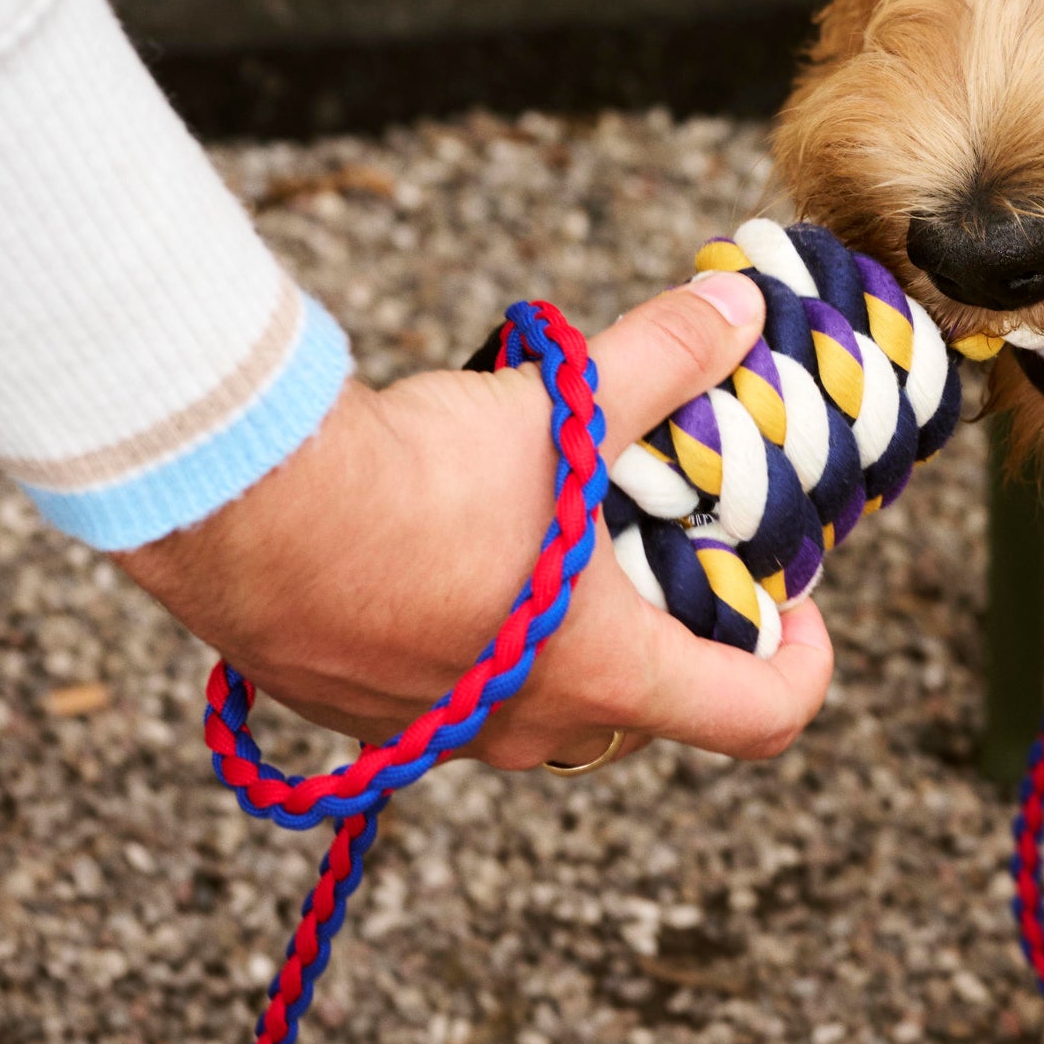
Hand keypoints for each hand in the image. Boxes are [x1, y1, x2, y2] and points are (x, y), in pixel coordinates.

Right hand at [118, 272, 833, 767]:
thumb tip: (738, 308)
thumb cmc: (412, 480)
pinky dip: (476, 640)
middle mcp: (529, 729)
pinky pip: (450, 697)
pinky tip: (450, 554)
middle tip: (672, 548)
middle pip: (653, 708)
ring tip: (559, 538)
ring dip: (573, 637)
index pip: (761, 718)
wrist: (238, 507)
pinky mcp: (361, 718)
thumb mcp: (563, 410)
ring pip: (547, 704)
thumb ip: (665, 360)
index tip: (795, 605)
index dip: (805, 666)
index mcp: (607, 674)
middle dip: (679, 634)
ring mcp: (439, 735)